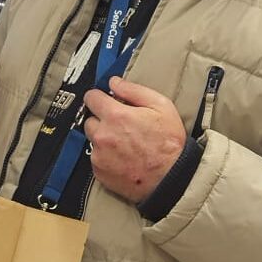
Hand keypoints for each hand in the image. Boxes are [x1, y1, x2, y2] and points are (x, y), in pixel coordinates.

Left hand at [83, 76, 186, 204]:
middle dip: (102, 119)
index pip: (91, 98)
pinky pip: (96, 158)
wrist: (172, 178)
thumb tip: (114, 83)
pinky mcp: (99, 172)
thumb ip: (134, 90)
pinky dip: (105, 157)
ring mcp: (99, 155)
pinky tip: (122, 158)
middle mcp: (103, 135)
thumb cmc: (169, 144)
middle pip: (90, 119)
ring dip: (103, 139)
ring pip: (92, 139)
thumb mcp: (161, 106)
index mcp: (116, 116)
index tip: (105, 100)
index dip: (99, 97)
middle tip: (121, 126)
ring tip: (124, 144)